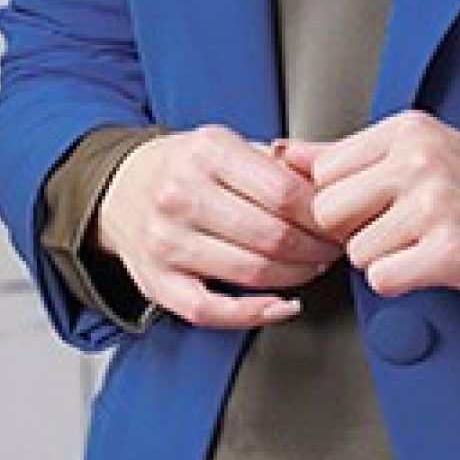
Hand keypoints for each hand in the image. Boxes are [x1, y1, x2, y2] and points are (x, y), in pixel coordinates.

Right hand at [95, 125, 340, 329]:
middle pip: (273, 236)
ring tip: (310, 268)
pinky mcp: (156, 282)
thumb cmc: (185, 168)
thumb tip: (334, 187)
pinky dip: (254, 314)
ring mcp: (165, 242)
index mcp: (207, 152)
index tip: (339, 222)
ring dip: (295, 277)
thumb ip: (279, 163)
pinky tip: (281, 306)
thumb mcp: (227, 144)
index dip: (323, 216)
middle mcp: (181, 195)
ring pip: (252, 273)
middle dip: (316, 249)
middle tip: (332, 249)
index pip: (285, 193)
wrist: (120, 188)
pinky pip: (212, 310)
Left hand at [293, 111, 459, 299]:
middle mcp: (418, 161)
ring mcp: (434, 205)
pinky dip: (401, 283)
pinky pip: (382, 279)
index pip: (323, 170)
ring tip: (424, 245)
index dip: (338, 202)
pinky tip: (433, 265)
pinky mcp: (449, 250)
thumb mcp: (424, 151)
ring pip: (355, 251)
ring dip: (383, 260)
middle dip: (352, 233)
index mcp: (408, 131)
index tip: (370, 211)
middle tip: (396, 233)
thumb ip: (352, 155)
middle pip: (328, 212)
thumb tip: (284, 152)